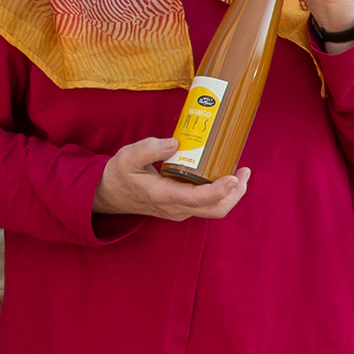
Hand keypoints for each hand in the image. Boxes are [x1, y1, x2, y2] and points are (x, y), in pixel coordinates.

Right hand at [95, 135, 250, 221]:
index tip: (234, 178)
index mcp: (163, 196)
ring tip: (241, 172)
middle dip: (235, 194)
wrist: (109, 195)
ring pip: (214, 209)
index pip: (197, 199)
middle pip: (215, 210)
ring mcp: (181, 210)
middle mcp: (176, 208)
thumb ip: (150, 148)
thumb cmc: (120, 174)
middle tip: (244, 171)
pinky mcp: (183, 207)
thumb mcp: (128, 157)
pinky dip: (221, 192)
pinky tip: (225, 174)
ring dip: (232, 194)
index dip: (219, 191)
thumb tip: (176, 143)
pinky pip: (208, 204)